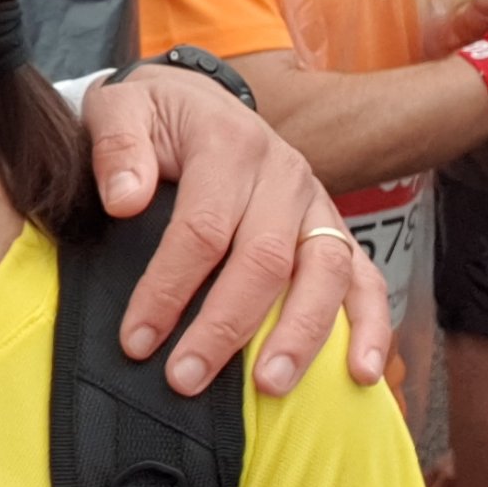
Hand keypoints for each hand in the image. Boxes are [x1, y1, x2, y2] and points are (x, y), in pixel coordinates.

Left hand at [82, 65, 391, 396]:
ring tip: (270, 387)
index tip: (137, 339)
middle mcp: (283, 174)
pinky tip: (362, 374)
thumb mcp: (120, 110)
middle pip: (265, 259)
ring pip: (325, 273)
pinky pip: (365, 279)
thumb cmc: (154, 116)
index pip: (202, 227)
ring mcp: (316, 204)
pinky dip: (370, 327)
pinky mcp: (334, 229)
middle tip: (186, 378)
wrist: (196, 98)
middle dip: (225, 327)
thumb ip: (117, 148)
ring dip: (300, 336)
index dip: (169, 288)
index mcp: (229, 144)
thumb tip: (124, 200)